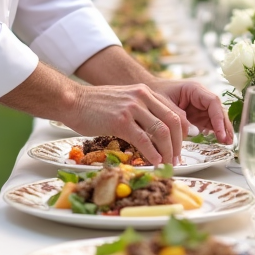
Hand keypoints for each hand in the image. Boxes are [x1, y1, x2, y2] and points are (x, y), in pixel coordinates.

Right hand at [60, 83, 186, 165]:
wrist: (72, 101)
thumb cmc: (94, 105)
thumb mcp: (124, 100)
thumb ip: (140, 111)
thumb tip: (153, 133)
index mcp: (145, 91)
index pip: (173, 111)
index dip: (181, 132)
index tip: (179, 146)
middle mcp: (142, 96)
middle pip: (172, 121)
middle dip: (178, 144)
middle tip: (177, 159)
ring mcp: (132, 108)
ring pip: (161, 131)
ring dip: (168, 151)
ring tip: (168, 164)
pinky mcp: (121, 121)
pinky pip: (144, 140)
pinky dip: (153, 154)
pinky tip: (155, 162)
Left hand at [149, 79, 233, 144]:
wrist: (147, 93)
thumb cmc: (155, 93)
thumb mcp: (164, 103)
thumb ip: (176, 115)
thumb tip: (190, 130)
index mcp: (194, 89)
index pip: (212, 102)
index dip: (218, 117)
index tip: (220, 132)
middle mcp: (201, 97)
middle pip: (217, 110)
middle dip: (224, 125)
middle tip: (229, 140)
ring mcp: (200, 107)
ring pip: (216, 118)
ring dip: (222, 129)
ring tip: (228, 142)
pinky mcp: (198, 115)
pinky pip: (209, 123)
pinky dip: (215, 131)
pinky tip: (220, 140)